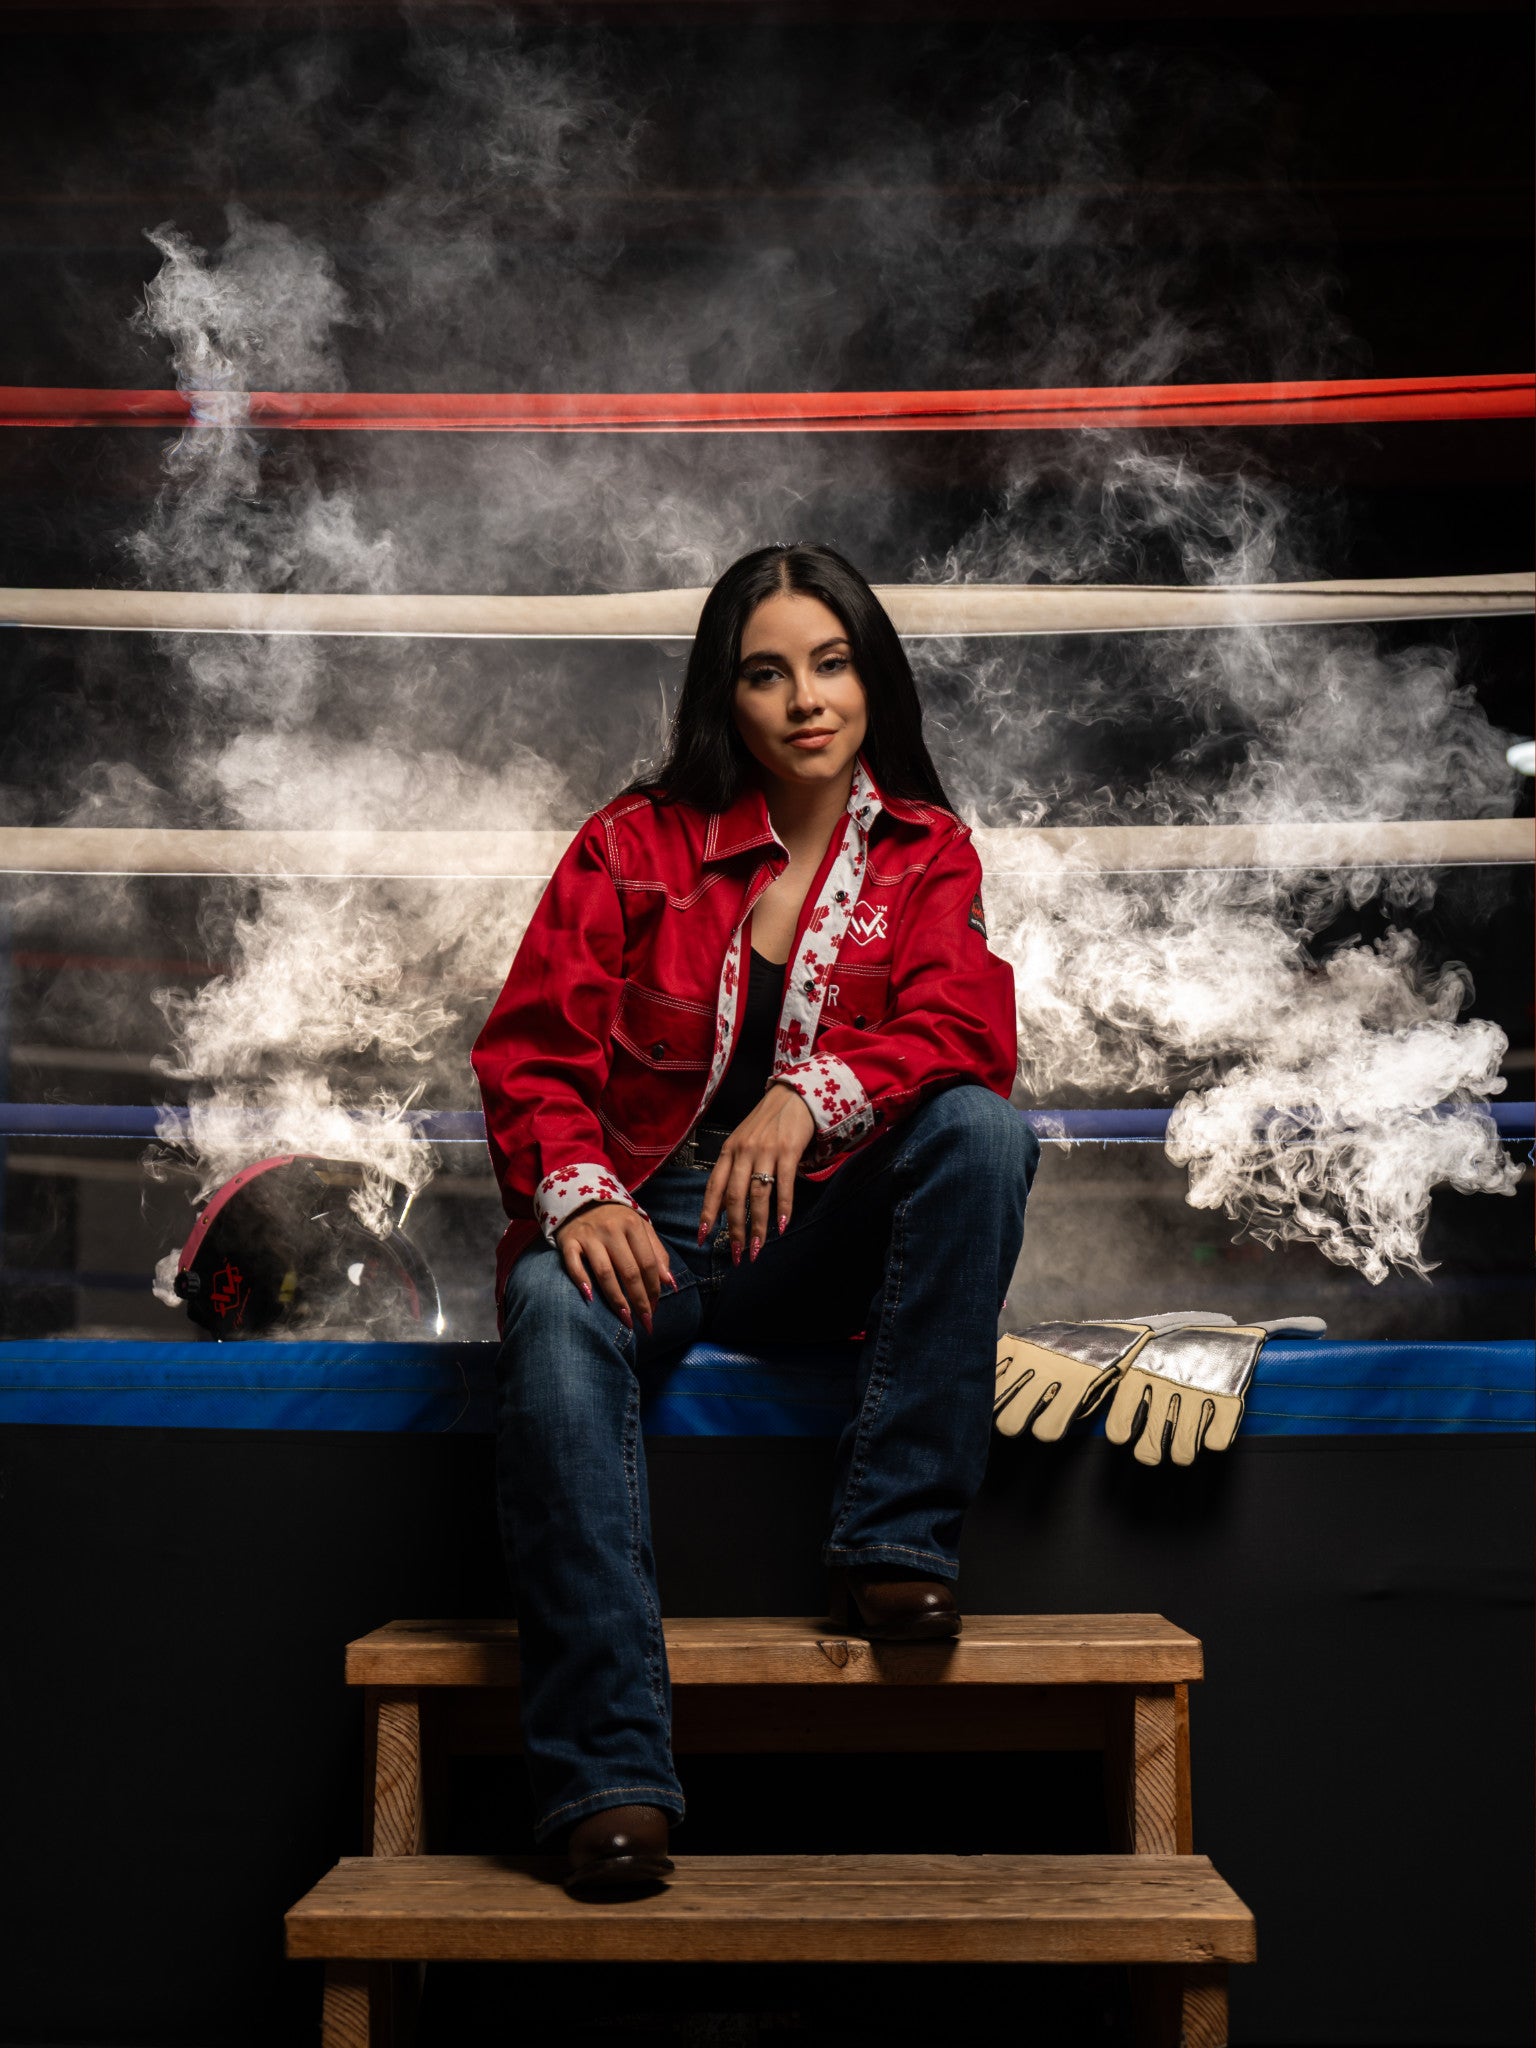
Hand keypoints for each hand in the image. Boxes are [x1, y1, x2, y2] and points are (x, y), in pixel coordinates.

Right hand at [555, 1202, 677, 1332]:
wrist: (580, 1198)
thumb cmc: (616, 1219)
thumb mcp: (640, 1228)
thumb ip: (656, 1253)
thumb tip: (670, 1283)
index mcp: (632, 1225)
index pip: (647, 1263)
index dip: (654, 1288)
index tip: (656, 1308)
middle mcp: (611, 1229)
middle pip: (629, 1271)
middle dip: (639, 1300)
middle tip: (645, 1322)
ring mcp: (588, 1236)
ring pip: (605, 1272)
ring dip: (617, 1299)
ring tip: (626, 1320)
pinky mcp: (568, 1242)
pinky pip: (574, 1264)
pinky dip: (581, 1281)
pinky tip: (590, 1299)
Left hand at [699, 1083, 814, 1263]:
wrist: (793, 1095)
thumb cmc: (767, 1123)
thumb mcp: (743, 1142)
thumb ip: (734, 1170)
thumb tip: (726, 1207)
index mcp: (728, 1151)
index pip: (714, 1187)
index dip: (707, 1214)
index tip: (703, 1238)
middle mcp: (743, 1151)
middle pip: (733, 1197)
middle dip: (734, 1229)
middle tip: (736, 1254)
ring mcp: (765, 1151)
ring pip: (757, 1195)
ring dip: (756, 1226)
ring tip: (756, 1248)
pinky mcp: (787, 1150)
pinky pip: (783, 1184)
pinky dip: (782, 1207)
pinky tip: (782, 1225)